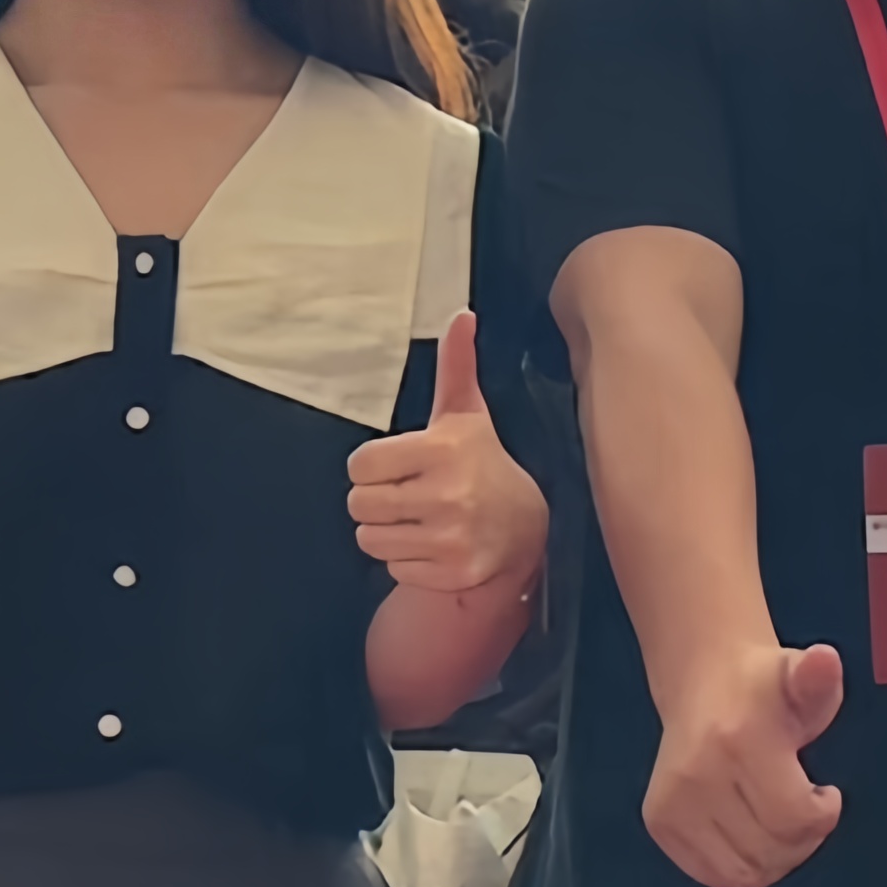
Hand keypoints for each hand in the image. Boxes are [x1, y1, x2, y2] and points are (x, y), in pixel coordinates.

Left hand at [349, 309, 546, 598]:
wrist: (527, 528)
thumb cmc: (483, 464)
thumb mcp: (466, 414)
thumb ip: (455, 366)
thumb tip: (462, 315)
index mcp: (441, 450)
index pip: (360, 465)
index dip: (373, 466)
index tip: (399, 466)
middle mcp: (447, 494)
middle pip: (358, 505)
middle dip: (375, 501)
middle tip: (406, 495)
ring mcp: (451, 537)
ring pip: (371, 540)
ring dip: (387, 533)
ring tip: (418, 520)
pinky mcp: (453, 572)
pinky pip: (394, 569)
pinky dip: (407, 561)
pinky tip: (433, 544)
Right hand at [646, 634, 846, 886]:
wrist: (703, 682)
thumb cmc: (764, 688)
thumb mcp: (800, 676)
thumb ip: (818, 677)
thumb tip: (824, 660)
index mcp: (738, 739)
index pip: (793, 816)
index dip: (822, 815)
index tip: (825, 794)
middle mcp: (698, 775)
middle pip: (771, 850)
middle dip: (802, 840)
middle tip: (805, 812)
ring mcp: (673, 802)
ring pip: (743, 873)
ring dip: (774, 860)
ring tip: (780, 824)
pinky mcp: (659, 822)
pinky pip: (712, 875)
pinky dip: (741, 867)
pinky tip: (752, 835)